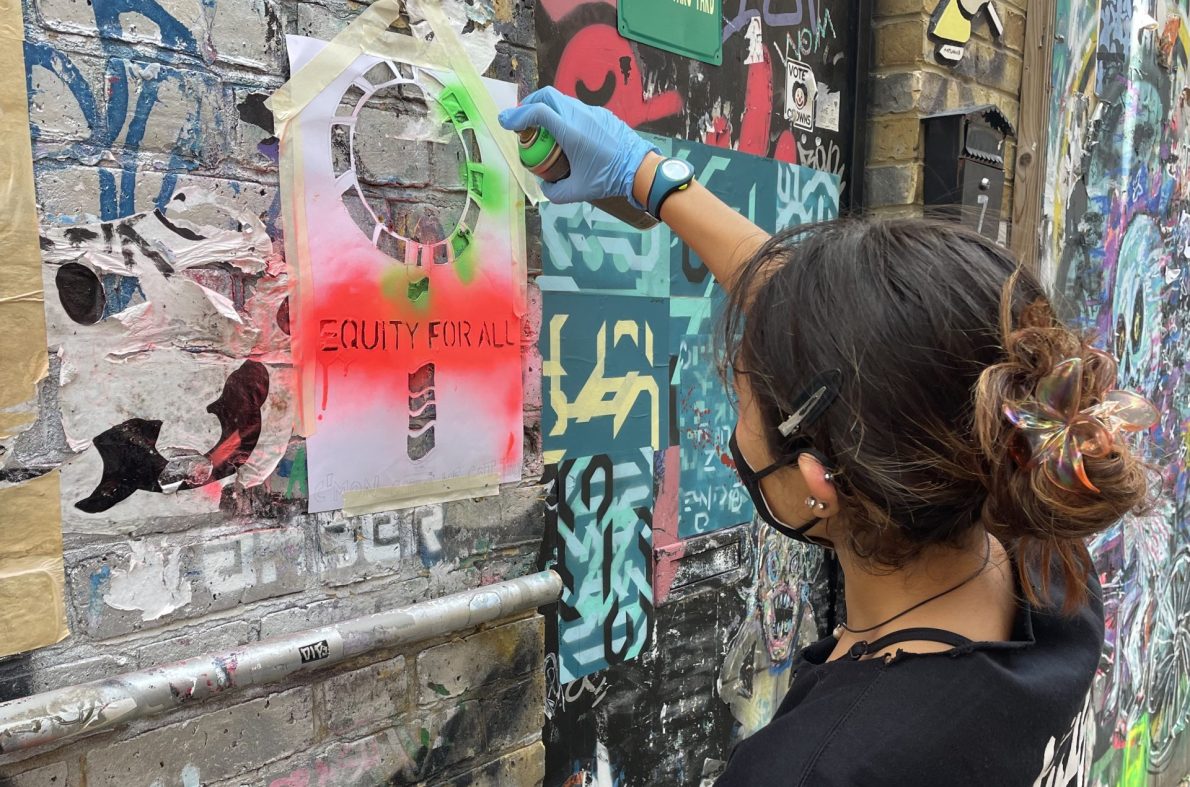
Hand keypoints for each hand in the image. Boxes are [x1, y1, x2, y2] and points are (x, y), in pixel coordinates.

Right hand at [498, 86, 658, 205]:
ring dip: (547, 108)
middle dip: (530, 103)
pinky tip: (566, 133)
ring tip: (543, 127)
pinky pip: (576, 108)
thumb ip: (554, 192)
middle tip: (522, 120)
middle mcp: (579, 115)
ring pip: (562, 100)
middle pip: (547, 95)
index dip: (518, 115)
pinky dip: (563, 114)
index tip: (506, 122)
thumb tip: (544, 185)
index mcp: (571, 132)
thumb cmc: (609, 178)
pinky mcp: (601, 114)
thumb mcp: (577, 191)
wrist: (639, 168)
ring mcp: (592, 112)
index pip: (538, 112)